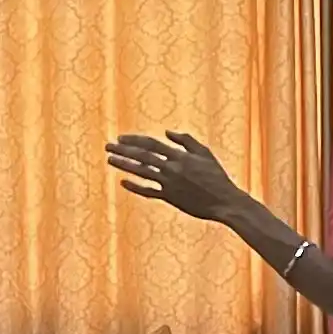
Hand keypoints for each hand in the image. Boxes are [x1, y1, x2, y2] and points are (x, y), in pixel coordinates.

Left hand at [109, 131, 244, 224]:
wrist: (224, 201)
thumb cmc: (216, 176)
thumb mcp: (204, 153)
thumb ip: (186, 141)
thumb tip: (167, 132)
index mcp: (179, 156)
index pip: (151, 144)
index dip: (134, 140)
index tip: (120, 138)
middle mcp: (171, 168)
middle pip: (142, 156)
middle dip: (123, 150)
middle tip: (108, 146)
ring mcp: (169, 184)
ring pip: (141, 172)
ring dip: (124, 165)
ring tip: (110, 160)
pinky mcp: (170, 198)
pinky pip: (148, 191)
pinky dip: (135, 187)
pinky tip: (123, 181)